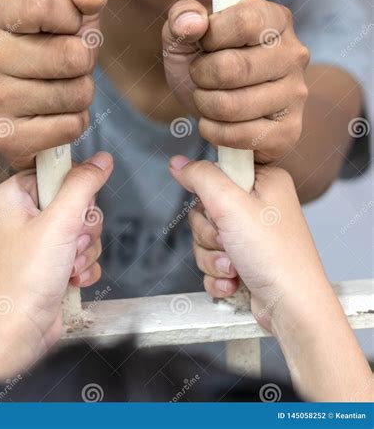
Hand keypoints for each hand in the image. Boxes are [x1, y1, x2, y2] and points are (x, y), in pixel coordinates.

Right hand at [0, 0, 107, 167]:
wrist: (26, 118)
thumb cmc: (49, 58)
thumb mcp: (65, 18)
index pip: (43, 4)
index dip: (73, 18)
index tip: (69, 27)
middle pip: (73, 55)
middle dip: (85, 63)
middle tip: (70, 68)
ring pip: (78, 93)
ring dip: (81, 95)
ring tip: (61, 92)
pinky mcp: (7, 139)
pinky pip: (71, 126)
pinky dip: (75, 123)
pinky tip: (56, 118)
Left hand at [0, 152, 112, 352]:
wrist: (23, 331)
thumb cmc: (24, 282)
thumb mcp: (59, 223)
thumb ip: (83, 185)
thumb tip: (102, 160)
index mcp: (15, 195)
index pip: (58, 169)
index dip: (74, 188)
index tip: (74, 208)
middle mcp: (27, 214)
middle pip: (78, 200)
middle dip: (83, 227)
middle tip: (69, 242)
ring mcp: (42, 238)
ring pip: (85, 227)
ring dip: (84, 250)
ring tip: (66, 265)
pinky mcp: (55, 259)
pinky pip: (85, 250)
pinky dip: (84, 265)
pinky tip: (69, 278)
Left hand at [163, 0, 309, 163]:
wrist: (217, 108)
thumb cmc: (203, 65)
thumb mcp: (185, 36)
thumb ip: (181, 17)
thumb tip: (192, 23)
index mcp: (275, 19)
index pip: (244, 22)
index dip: (211, 38)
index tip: (205, 46)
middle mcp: (293, 55)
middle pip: (232, 68)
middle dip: (200, 77)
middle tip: (201, 78)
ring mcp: (295, 95)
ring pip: (231, 106)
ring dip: (204, 106)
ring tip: (208, 100)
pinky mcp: (288, 131)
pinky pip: (238, 136)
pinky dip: (213, 132)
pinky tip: (214, 124)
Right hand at [170, 156, 324, 330]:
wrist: (291, 307)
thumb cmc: (274, 256)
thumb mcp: (231, 204)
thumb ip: (201, 177)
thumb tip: (178, 163)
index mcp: (263, 182)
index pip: (218, 172)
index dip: (209, 194)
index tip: (217, 208)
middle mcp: (258, 206)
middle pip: (205, 209)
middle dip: (209, 234)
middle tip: (228, 241)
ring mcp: (250, 235)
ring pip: (205, 239)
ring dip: (212, 257)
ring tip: (233, 267)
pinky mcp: (244, 260)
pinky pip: (212, 261)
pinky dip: (217, 275)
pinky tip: (233, 281)